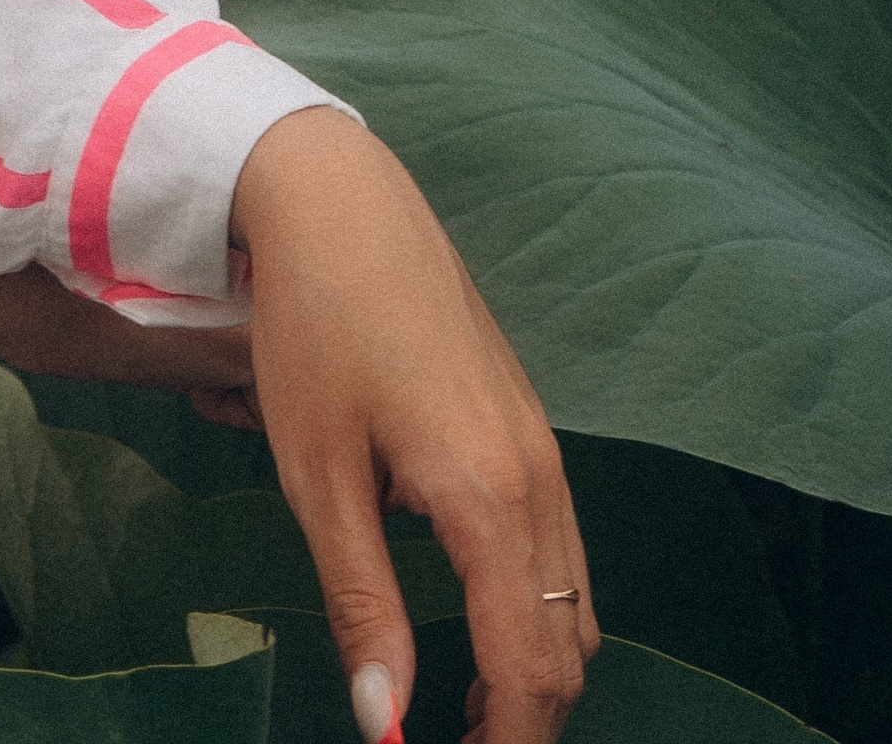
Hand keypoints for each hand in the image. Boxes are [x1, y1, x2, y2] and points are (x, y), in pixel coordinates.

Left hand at [230, 106, 594, 743]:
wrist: (342, 202)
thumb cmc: (315, 333)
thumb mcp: (319, 479)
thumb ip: (362, 606)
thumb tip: (385, 722)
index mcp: (489, 499)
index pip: (529, 668)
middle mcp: (539, 478)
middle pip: (569, 648)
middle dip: (524, 719)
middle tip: (452, 742)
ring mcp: (542, 445)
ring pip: (576, 600)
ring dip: (534, 667)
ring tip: (461, 704)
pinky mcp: (529, 424)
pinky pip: (562, 547)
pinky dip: (536, 609)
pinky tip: (474, 618)